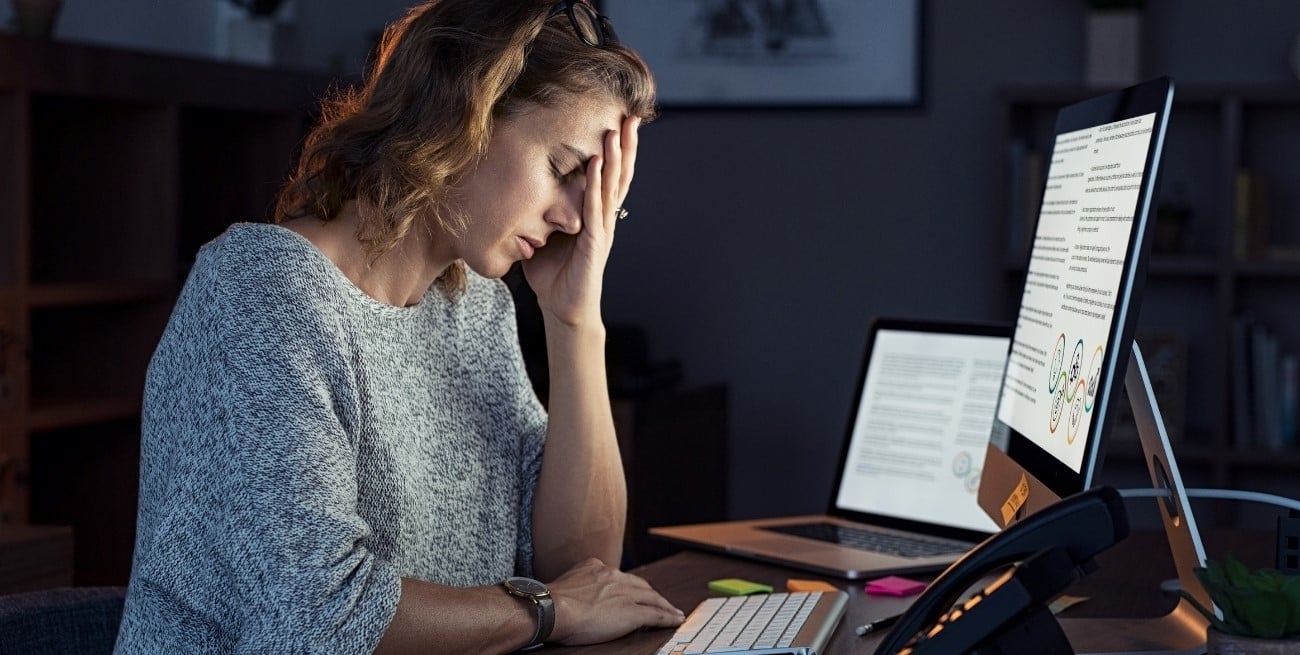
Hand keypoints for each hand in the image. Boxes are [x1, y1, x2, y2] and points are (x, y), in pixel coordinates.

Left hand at [523, 115, 639, 326]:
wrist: (563, 308)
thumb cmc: (554, 274)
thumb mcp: (544, 234)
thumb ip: (542, 211)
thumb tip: (521, 188)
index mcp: (595, 214)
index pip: (610, 176)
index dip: (618, 150)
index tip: (622, 121)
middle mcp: (604, 218)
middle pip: (620, 175)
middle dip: (625, 145)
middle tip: (632, 116)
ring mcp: (602, 229)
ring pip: (612, 187)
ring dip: (614, 158)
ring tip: (617, 132)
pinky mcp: (595, 243)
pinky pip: (596, 209)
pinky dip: (596, 185)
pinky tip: (597, 165)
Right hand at [546, 558, 683, 644]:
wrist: (553, 608)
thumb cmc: (550, 603)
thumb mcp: (564, 585)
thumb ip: (576, 586)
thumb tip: (573, 598)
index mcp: (595, 567)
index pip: (619, 577)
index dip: (630, 586)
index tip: (634, 592)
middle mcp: (613, 576)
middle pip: (640, 585)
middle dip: (651, 594)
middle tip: (660, 602)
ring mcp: (625, 593)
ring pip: (652, 598)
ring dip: (665, 605)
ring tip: (673, 612)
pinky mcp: (633, 611)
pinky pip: (656, 614)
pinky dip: (668, 617)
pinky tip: (675, 620)